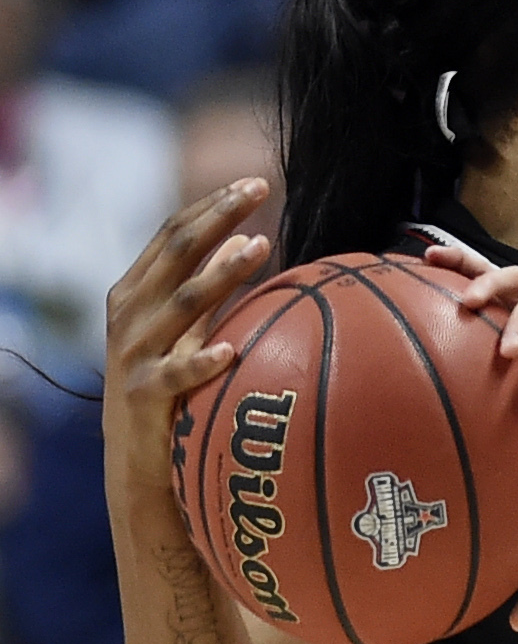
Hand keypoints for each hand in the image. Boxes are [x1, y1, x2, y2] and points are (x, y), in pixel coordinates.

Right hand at [102, 179, 274, 485]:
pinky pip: (177, 375)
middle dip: (218, 216)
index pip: (172, 235)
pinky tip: (232, 352)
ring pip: (181, 303)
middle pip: (176, 252)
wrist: (137, 461)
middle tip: (259, 190)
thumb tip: (250, 241)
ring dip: (222, 274)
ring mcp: (134, 353)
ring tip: (261, 247)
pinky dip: (202, 362)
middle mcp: (130, 314)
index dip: (211, 206)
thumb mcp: (185, 333)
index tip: (254, 183)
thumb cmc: (170, 390)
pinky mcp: (146, 395)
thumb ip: (209, 292)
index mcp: (136, 292)